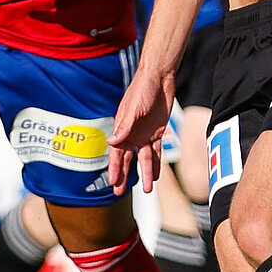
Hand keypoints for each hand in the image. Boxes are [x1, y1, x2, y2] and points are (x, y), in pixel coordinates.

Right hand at [107, 69, 176, 194]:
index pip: (117, 154)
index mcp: (122, 129)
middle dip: (124, 176)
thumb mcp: (132, 109)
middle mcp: (132, 134)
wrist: (159, 78)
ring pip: (143, 159)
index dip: (115, 169)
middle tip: (119, 193)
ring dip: (144, 174)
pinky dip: (156, 164)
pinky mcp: (158, 132)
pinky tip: (156, 176)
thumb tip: (112, 143)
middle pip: (127, 160)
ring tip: (147, 190)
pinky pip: (156, 152)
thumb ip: (124, 127)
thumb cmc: (141, 89)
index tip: (113, 183)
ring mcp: (145, 134)